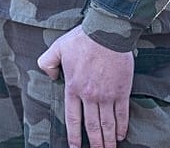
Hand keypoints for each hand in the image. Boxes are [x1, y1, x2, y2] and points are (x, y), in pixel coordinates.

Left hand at [37, 25, 133, 147]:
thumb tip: (50, 76)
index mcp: (73, 87)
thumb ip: (48, 62)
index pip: (72, 118)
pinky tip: (120, 135)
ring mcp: (107, 95)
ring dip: (108, 139)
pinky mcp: (121, 91)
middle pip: (91, 125)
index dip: (74, 135)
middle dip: (94, 142)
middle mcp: (89, 95)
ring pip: (107, 123)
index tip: (75, 147)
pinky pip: (122, 113)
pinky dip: (122, 126)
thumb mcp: (57, 48)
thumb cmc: (81, 39)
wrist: (106, 33)